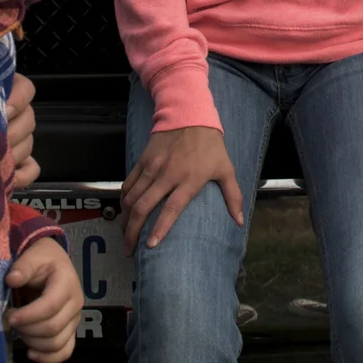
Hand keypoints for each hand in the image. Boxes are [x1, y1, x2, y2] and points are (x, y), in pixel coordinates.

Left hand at [3, 72, 40, 189]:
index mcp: (1, 91)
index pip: (26, 89)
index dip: (19, 99)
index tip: (4, 110)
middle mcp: (13, 115)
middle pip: (29, 119)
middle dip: (11, 132)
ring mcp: (17, 141)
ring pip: (29, 144)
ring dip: (11, 154)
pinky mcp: (17, 164)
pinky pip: (32, 169)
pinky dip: (21, 174)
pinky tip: (3, 177)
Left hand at [5, 235, 83, 362]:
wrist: (52, 263)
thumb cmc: (41, 259)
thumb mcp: (32, 255)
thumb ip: (23, 266)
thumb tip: (12, 280)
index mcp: (67, 283)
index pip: (50, 306)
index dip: (28, 315)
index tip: (9, 316)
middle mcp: (76, 303)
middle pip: (53, 328)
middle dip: (27, 329)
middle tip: (9, 320)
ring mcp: (74, 320)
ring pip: (57, 344)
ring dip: (32, 342)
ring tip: (18, 330)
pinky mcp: (70, 331)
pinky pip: (64, 352)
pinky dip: (48, 358)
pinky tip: (31, 353)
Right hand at [120, 124, 242, 250]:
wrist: (189, 114)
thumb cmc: (210, 145)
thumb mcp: (226, 168)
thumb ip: (233, 196)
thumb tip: (239, 222)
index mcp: (188, 180)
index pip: (171, 208)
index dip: (160, 228)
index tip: (150, 246)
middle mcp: (167, 175)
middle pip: (143, 207)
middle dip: (133, 231)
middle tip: (129, 249)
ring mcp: (152, 168)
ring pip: (131, 198)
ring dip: (125, 219)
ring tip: (124, 235)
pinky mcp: (142, 161)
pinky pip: (128, 184)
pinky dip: (123, 201)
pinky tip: (123, 213)